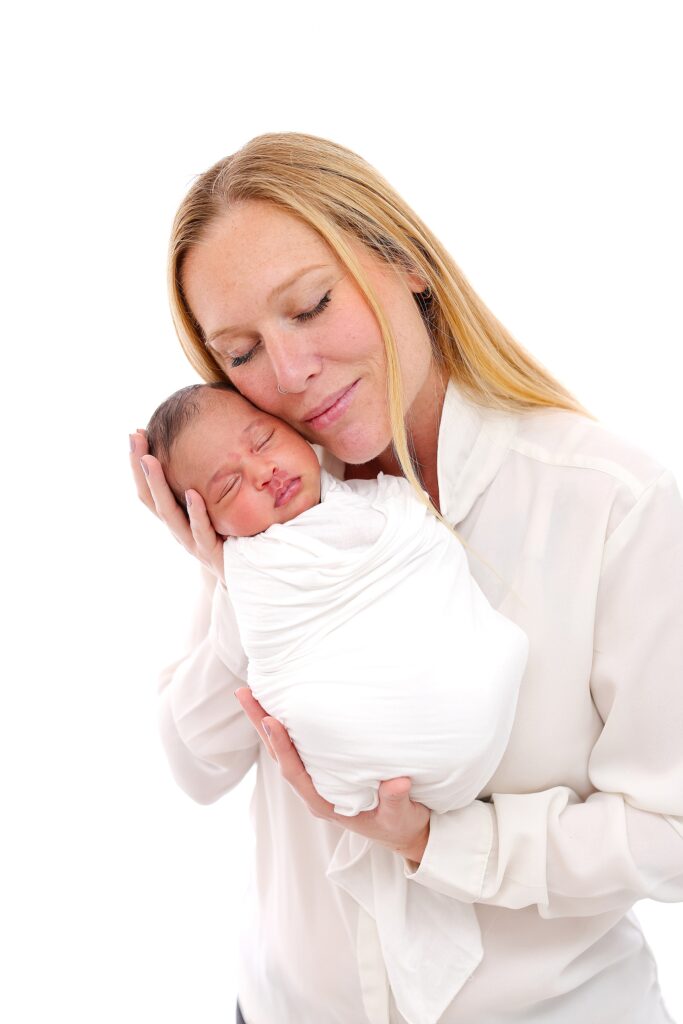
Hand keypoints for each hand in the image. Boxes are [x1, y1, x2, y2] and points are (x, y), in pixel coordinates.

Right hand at [129, 430, 225, 580]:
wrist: (245, 573)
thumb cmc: (230, 535)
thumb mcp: (214, 505)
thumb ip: (209, 480)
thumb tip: (210, 440)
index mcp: (176, 516)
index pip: (150, 487)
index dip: (139, 463)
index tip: (136, 434)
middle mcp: (177, 528)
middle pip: (151, 497)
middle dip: (141, 467)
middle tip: (135, 439)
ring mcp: (191, 541)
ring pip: (169, 513)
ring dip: (158, 484)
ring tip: (150, 459)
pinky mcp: (210, 552)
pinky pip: (200, 531)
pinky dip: (196, 513)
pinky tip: (192, 494)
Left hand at [234, 687, 430, 864]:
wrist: (403, 832)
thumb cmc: (400, 825)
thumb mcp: (400, 818)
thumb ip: (396, 801)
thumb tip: (399, 782)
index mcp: (325, 804)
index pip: (295, 773)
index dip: (282, 747)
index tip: (270, 721)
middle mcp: (314, 790)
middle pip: (279, 756)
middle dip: (261, 724)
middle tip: (244, 693)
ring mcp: (317, 780)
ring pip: (284, 749)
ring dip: (266, 721)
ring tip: (252, 692)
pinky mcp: (324, 769)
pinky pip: (298, 746)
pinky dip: (285, 726)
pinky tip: (280, 705)